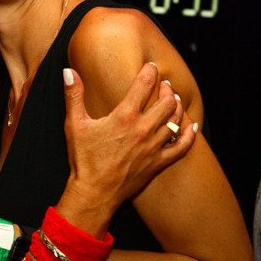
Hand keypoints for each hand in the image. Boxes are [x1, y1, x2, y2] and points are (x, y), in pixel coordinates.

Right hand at [55, 62, 195, 237]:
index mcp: (124, 117)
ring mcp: (153, 147)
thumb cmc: (83, 159)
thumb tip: (68, 71)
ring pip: (176, 121)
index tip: (150, 67)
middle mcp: (143, 129)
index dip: (149, 72)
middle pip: (166, 102)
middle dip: (168, 90)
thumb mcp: (74, 124)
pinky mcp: (158, 163)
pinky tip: (192, 127)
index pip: (143, 86)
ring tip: (175, 100)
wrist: (94, 193)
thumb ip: (73, 95)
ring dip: (177, 108)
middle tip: (165, 85)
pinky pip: (182, 147)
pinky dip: (190, 136)